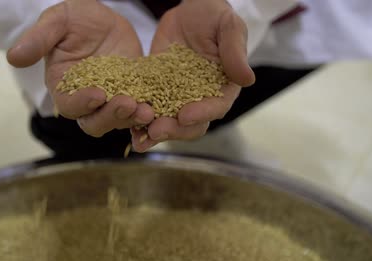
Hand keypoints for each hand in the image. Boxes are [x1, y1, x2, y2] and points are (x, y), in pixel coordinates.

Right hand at [7, 0, 153, 136]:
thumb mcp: (58, 21)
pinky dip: (149, 113)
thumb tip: (13, 56)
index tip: (97, 93)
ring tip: (148, 109)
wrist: (105, 20)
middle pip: (96, 122)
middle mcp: (88, 100)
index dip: (82, 103)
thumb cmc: (77, 20)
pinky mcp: (134, 95)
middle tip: (128, 104)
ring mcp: (112, 100)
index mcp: (65, 87)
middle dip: (112, 116)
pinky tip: (160, 110)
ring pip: (120, 121)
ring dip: (133, 118)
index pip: (70, 105)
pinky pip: (141, 110)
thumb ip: (39, 39)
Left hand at [131, 0, 254, 151]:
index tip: (185, 115)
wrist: (191, 10)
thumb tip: (247, 78)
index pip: (216, 107)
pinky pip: (149, 107)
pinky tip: (125, 124)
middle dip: (174, 130)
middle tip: (156, 130)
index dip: (202, 114)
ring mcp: (177, 96)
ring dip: (153, 131)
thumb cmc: (215, 16)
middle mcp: (201, 97)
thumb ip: (235, 51)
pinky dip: (138, 118)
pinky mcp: (157, 89)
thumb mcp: (229, 26)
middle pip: (191, 123)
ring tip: (138, 137)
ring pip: (168, 121)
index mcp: (223, 87)